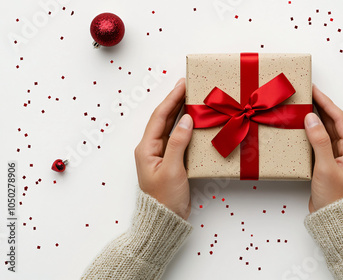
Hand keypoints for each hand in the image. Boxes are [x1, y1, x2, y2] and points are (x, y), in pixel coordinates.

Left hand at [134, 78, 192, 219]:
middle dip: (175, 100)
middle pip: (164, 118)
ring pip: (172, 127)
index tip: (182, 84)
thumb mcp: (172, 169)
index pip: (159, 117)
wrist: (166, 220)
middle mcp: (152, 148)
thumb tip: (186, 120)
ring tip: (192, 97)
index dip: (171, 99)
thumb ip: (178, 143)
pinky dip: (187, 127)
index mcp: (147, 148)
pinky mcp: (172, 161)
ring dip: (181, 111)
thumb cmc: (165, 198)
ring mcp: (162, 154)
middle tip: (188, 84)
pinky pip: (179, 138)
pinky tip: (196, 121)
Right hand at [304, 85, 342, 212]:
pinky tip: (302, 129)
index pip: (340, 119)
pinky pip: (321, 144)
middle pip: (334, 123)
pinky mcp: (329, 165)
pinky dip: (312, 134)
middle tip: (306, 94)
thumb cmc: (335, 198)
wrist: (334, 221)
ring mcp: (339, 158)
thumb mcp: (326, 168)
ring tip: (302, 106)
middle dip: (321, 108)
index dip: (327, 103)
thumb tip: (311, 118)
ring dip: (316, 120)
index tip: (314, 90)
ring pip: (327, 133)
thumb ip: (319, 141)